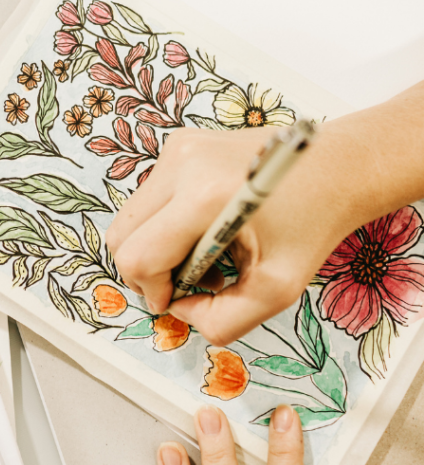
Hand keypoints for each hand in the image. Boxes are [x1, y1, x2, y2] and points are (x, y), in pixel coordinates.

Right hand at [106, 126, 367, 345]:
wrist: (341, 165)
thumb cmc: (315, 223)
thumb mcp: (276, 290)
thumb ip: (222, 320)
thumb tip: (180, 310)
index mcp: (204, 197)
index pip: (138, 256)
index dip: (151, 290)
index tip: (181, 299)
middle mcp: (182, 165)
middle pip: (121, 236)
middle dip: (147, 272)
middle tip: (189, 283)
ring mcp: (177, 149)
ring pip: (131, 218)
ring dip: (156, 249)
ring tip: (204, 258)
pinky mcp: (180, 144)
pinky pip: (149, 198)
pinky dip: (166, 225)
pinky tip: (206, 232)